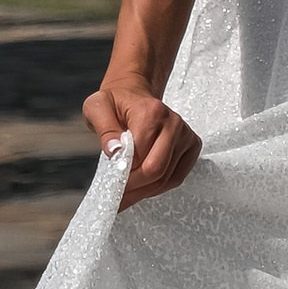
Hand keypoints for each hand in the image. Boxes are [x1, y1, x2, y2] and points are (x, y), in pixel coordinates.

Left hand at [84, 73, 201, 210]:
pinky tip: (142, 187)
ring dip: (144, 191)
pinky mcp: (191, 146)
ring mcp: (185, 136)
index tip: (110, 181)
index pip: (140, 155)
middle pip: (157, 169)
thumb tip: (114, 151)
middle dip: (134, 187)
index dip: (124, 173)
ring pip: (167, 178)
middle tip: (116, 194)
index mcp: (152, 112)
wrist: (133, 94)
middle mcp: (174, 123)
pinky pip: (176, 177)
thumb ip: (104, 128)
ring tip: (126, 194)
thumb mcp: (97, 107)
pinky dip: (158, 187)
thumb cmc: (115, 103)